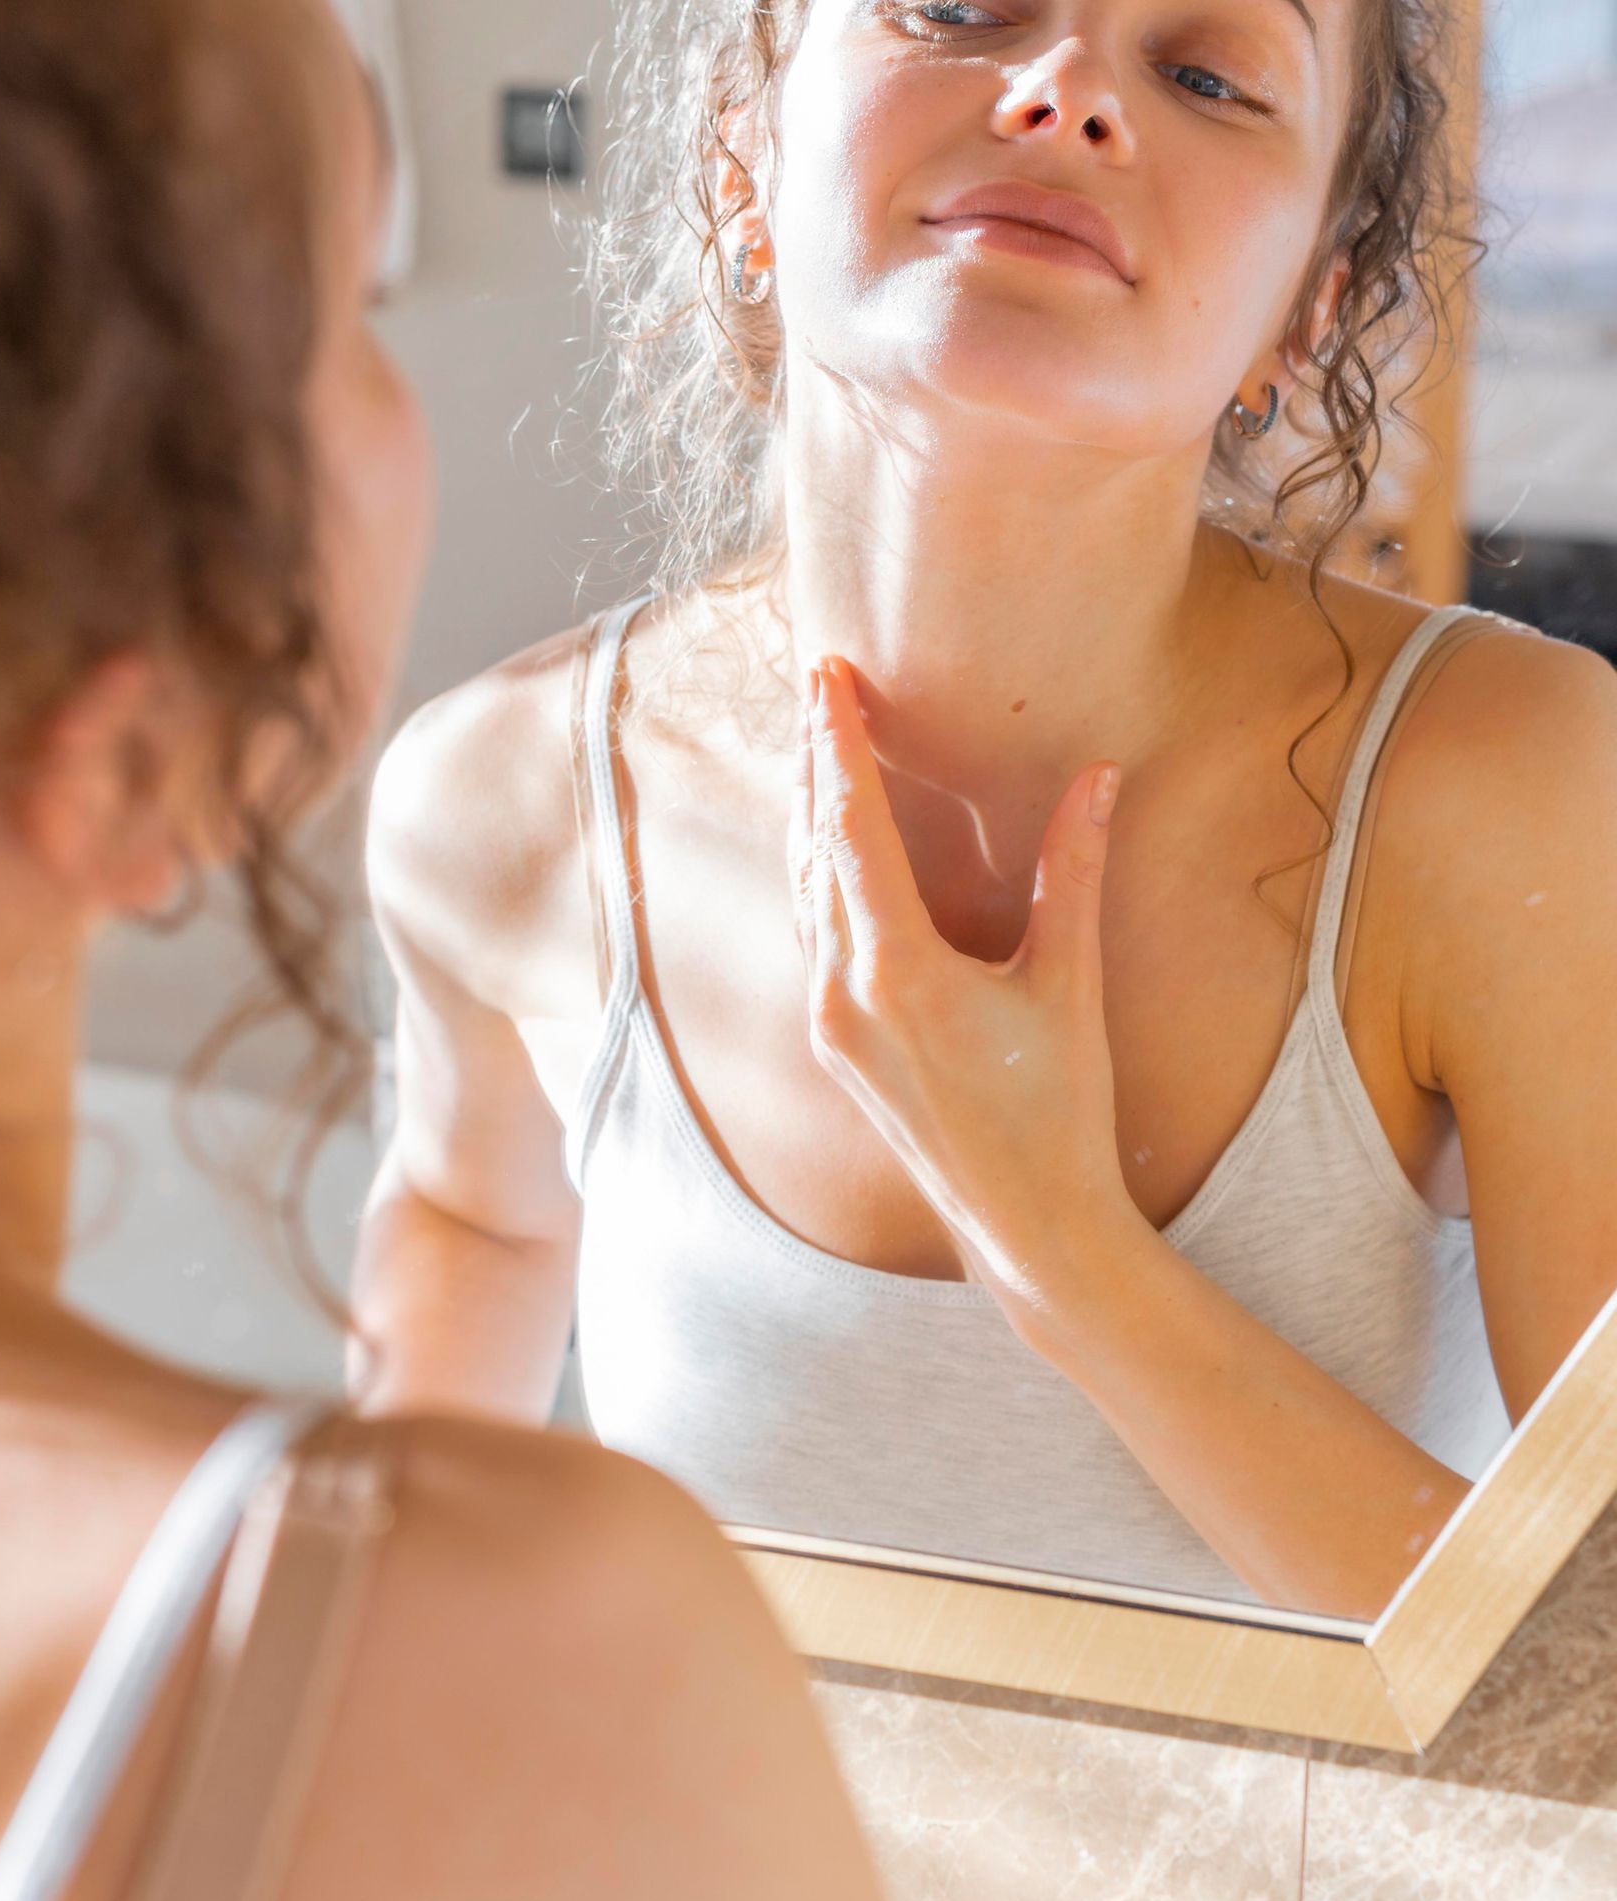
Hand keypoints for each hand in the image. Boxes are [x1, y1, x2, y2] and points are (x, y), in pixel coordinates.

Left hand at [790, 657, 1137, 1307]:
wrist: (1026, 1222)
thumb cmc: (1061, 1108)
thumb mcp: (1072, 984)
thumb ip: (1073, 873)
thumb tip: (1097, 776)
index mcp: (898, 970)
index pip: (853, 827)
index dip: (841, 744)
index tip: (829, 677)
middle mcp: (843, 992)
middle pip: (815, 849)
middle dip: (817, 762)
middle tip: (818, 685)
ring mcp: (829, 1022)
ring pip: (804, 892)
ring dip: (809, 816)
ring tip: (816, 746)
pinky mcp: (833, 1045)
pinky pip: (810, 935)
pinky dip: (815, 874)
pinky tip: (825, 846)